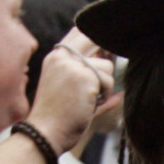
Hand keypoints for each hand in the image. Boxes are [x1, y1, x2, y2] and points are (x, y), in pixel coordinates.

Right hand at [27, 29, 118, 153]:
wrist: (44, 133)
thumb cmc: (56, 117)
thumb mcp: (66, 91)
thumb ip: (87, 81)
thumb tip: (119, 92)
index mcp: (55, 56)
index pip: (79, 31)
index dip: (96, 39)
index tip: (103, 54)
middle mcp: (63, 56)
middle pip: (95, 37)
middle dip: (105, 55)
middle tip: (103, 75)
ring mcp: (74, 64)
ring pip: (107, 64)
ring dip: (104, 84)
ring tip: (90, 98)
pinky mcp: (85, 77)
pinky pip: (108, 80)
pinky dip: (104, 95)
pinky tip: (90, 104)